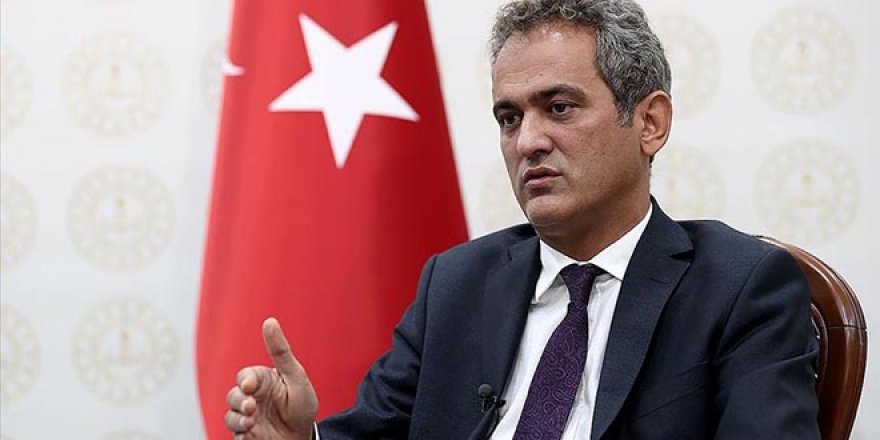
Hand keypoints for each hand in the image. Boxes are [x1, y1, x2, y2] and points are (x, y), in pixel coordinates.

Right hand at [225, 317, 318, 439]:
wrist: (303, 437)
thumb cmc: (301, 405)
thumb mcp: (296, 376)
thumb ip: (281, 351)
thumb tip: (269, 321)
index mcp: (262, 381)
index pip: (246, 376)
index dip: (246, 381)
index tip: (250, 386)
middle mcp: (251, 398)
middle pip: (233, 395)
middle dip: (239, 401)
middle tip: (251, 408)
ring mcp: (247, 417)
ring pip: (230, 415)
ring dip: (238, 419)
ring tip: (251, 423)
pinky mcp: (245, 435)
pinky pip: (234, 433)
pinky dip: (239, 433)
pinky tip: (249, 433)